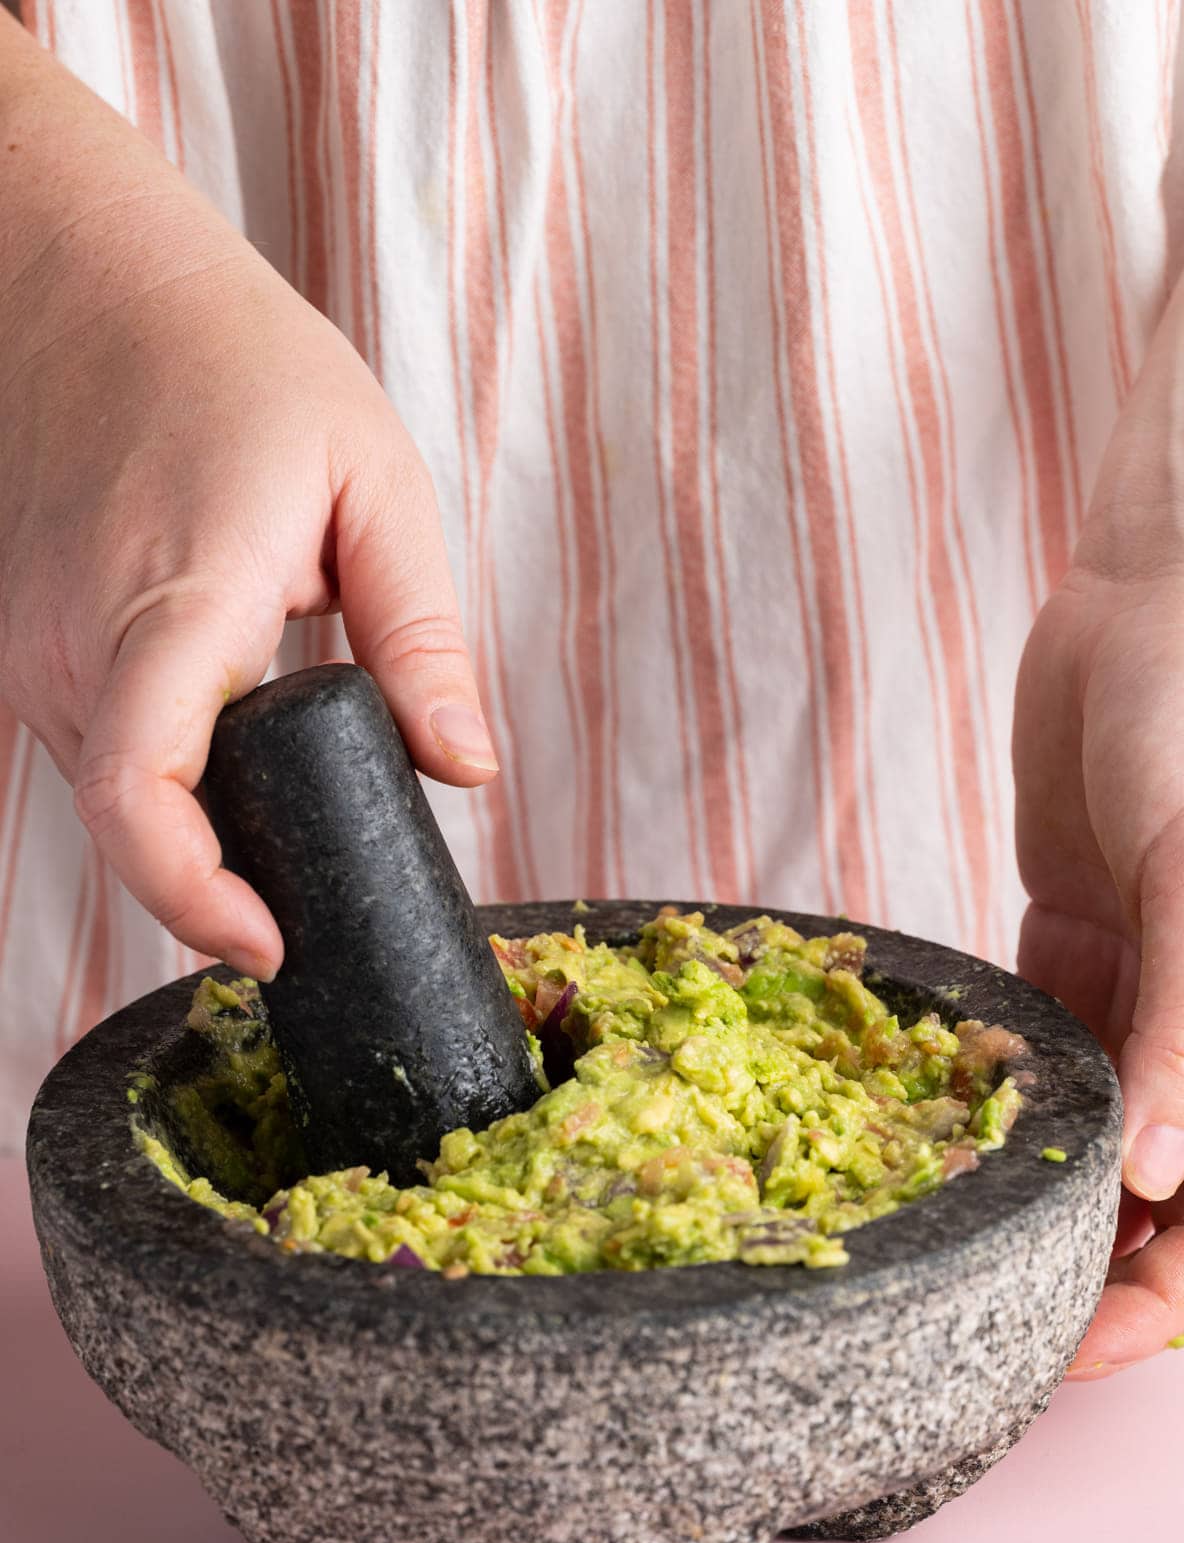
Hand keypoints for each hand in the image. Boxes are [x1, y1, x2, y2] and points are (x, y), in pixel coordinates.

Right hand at [0, 21, 494, 980]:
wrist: (85, 281)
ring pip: (110, 796)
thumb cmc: (234, 364)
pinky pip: (92, 750)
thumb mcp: (374, 485)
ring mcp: (26, 649)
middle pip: (131, 826)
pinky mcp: (18, 649)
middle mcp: (72, 641)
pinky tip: (226, 731)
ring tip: (286, 787)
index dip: (196, 899)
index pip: (142, 793)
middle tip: (321, 885)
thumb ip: (422, 641)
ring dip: (197, 825)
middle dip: (221, 882)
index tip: (271, 946)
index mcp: (176, 598)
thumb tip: (465, 770)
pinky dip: (162, 774)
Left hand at [1014, 250, 1183, 1376]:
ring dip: (1041, 1200)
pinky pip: (1043, 1047)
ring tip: (956, 1254)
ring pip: (1098, 1137)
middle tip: (990, 1333)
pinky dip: (1003, 1098)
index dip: (1160, 1304)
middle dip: (1089, 1276)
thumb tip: (1158, 1189)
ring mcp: (1147, 994)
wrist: (1152, 598)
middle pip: (1162, 1203)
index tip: (1072, 1355)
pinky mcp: (1078, 944)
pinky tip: (947, 1142)